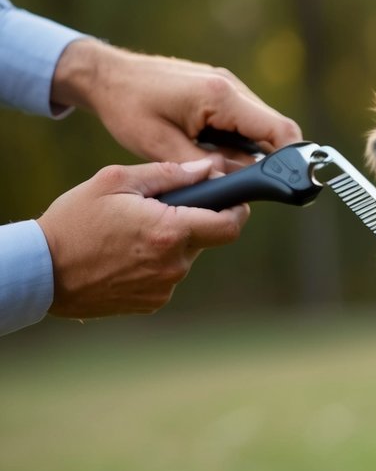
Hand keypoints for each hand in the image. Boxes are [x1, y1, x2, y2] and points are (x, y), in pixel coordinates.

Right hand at [35, 159, 249, 318]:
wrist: (42, 271)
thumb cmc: (73, 222)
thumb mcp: (114, 181)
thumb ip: (167, 174)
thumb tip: (206, 168)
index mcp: (170, 231)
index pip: (230, 225)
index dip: (237, 210)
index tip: (233, 200)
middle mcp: (174, 264)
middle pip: (207, 238)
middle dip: (195, 221)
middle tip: (161, 210)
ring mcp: (164, 287)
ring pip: (186, 257)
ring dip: (172, 242)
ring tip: (134, 233)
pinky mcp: (152, 302)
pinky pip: (168, 276)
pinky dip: (157, 263)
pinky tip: (127, 254)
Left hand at [50, 38, 301, 164]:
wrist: (106, 75)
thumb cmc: (128, 107)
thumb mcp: (160, 146)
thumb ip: (204, 167)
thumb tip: (238, 184)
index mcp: (220, 97)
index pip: (279, 130)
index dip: (292, 159)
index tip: (288, 183)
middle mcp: (232, 87)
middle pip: (275, 129)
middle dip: (269, 160)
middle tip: (244, 183)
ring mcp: (229, 85)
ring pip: (261, 126)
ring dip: (250, 150)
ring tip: (216, 164)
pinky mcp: (222, 89)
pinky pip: (245, 119)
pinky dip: (239, 140)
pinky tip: (212, 148)